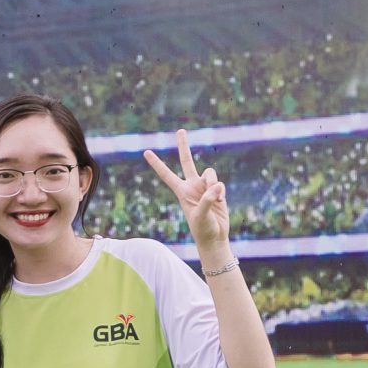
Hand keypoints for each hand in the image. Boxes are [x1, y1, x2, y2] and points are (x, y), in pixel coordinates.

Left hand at [144, 129, 230, 259]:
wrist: (215, 237)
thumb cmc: (203, 229)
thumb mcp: (201, 216)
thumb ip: (207, 199)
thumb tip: (217, 186)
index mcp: (181, 191)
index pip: (166, 175)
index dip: (157, 163)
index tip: (146, 152)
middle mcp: (191, 186)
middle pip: (187, 161)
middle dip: (184, 145)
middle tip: (180, 130)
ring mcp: (204, 186)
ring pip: (210, 172)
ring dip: (212, 183)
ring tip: (215, 199)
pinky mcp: (217, 190)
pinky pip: (219, 182)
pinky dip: (221, 191)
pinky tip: (220, 201)